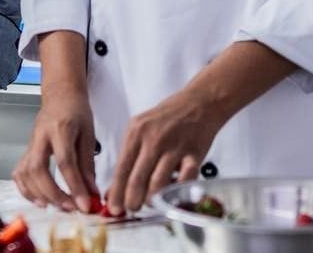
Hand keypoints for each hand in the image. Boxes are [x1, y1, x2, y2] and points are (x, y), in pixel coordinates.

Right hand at [12, 83, 96, 212]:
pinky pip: (19, 173)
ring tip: (58, 206)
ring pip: (25, 173)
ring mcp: (30, 143)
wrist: (60, 94)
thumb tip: (92, 193)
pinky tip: (41, 199)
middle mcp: (41, 136)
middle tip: (71, 208)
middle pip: (38, 169)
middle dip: (53, 194)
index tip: (85, 204)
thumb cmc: (76, 111)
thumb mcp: (89, 134)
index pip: (65, 161)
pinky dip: (26, 190)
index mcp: (61, 128)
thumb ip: (88, 164)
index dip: (74, 186)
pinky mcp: (25, 150)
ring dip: (39, 195)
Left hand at [106, 89, 219, 215]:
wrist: (199, 102)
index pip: (121, 168)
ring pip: (158, 183)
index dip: (116, 192)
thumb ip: (128, 157)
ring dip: (152, 199)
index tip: (113, 208)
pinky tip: (172, 195)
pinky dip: (177, 192)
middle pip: (137, 179)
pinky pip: (184, 180)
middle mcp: (153, 139)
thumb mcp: (141, 129)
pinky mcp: (194, 154)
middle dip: (132, 200)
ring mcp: (174, 147)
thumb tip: (113, 189)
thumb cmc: (167, 117)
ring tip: (150, 203)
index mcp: (136, 132)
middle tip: (131, 209)